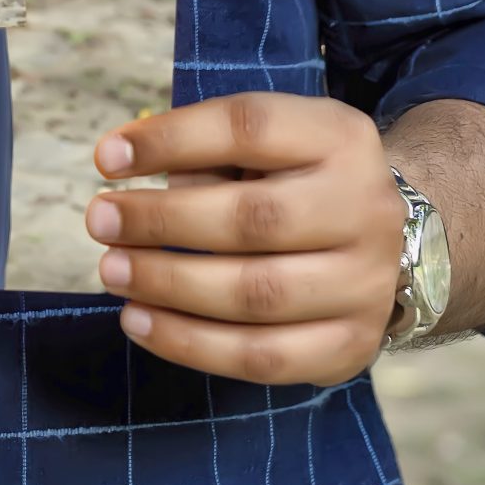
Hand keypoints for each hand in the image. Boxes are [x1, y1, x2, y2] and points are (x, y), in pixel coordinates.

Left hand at [86, 94, 405, 384]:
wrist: (384, 241)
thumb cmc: (295, 179)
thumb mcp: (266, 145)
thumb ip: (206, 154)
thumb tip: (124, 168)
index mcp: (340, 138)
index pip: (249, 127)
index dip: (171, 139)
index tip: (105, 157)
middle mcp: (365, 209)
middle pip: (254, 219)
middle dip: (162, 221)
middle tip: (99, 220)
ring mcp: (366, 285)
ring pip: (257, 294)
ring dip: (168, 285)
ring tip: (111, 271)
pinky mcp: (352, 346)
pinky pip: (262, 358)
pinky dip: (190, 344)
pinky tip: (138, 322)